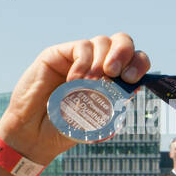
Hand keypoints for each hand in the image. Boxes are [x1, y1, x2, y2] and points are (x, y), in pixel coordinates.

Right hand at [0, 34, 149, 162]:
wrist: (36, 134)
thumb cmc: (69, 127)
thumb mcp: (100, 119)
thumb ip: (116, 101)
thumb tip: (131, 85)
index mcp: (115, 79)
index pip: (136, 60)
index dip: (139, 64)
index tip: (131, 80)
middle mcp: (99, 64)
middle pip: (122, 41)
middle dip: (124, 54)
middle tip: (114, 74)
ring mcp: (79, 58)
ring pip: (102, 41)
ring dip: (101, 61)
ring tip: (91, 84)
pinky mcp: (58, 54)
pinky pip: (80, 47)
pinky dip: (83, 63)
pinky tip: (75, 81)